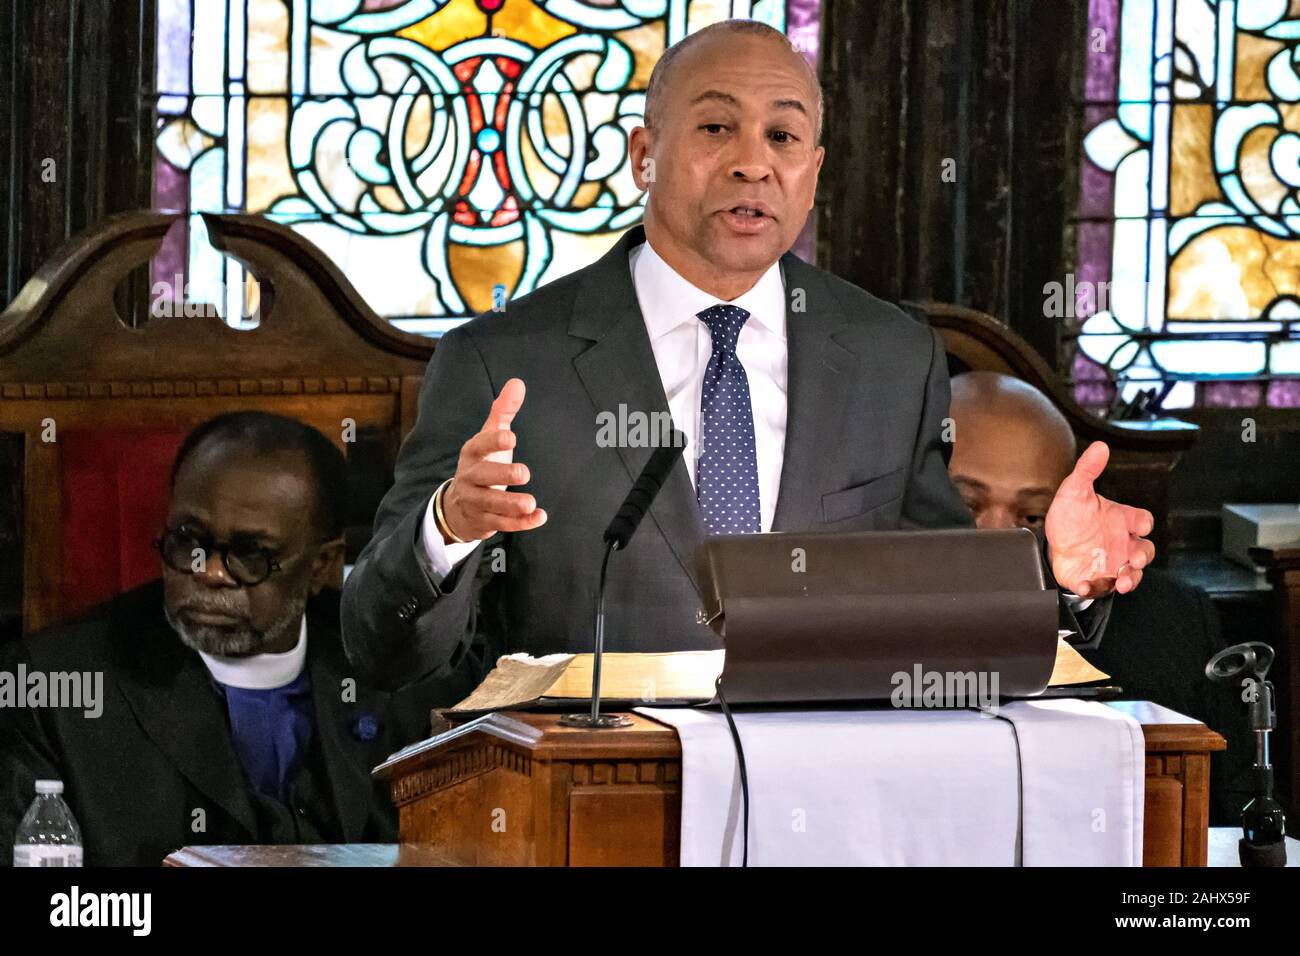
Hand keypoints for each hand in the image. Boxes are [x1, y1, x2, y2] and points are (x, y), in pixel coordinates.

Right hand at [440, 378, 546, 542]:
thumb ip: (503, 411)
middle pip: (482, 476)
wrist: (458, 505)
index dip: (493, 441)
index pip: (479, 446)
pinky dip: (520, 523)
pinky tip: (539, 517)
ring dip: (511, 505)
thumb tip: (517, 383)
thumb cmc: (482, 463)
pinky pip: (502, 524)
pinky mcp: (484, 521)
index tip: (511, 438)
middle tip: (524, 473)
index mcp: (472, 454)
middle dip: (501, 475)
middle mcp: (470, 478)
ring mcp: (475, 501)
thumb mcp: (489, 437)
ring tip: (530, 502)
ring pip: (491, 504)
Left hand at [1044, 441, 1154, 597]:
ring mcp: (1111, 563)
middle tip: (1135, 559)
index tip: (1139, 525)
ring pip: (1131, 573)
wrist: (1051, 542)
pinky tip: (1085, 584)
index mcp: (1120, 520)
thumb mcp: (1074, 491)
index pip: (1142, 520)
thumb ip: (1087, 470)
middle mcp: (1121, 543)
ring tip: (1122, 581)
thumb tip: (1099, 447)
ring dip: (1130, 578)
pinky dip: (1095, 588)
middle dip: (1143, 556)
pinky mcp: (1096, 579)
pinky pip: (1101, 587)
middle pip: (1144, 550)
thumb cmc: (1070, 517)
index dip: (1143, 522)